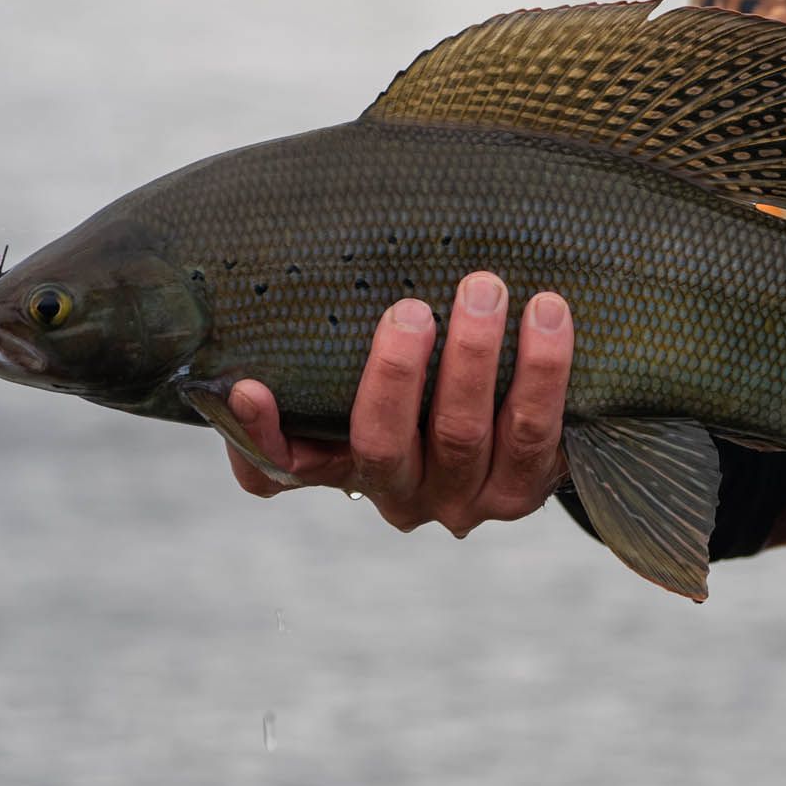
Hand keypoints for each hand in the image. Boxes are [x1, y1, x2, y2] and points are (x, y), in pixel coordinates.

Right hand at [224, 272, 573, 535]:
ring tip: (484, 288)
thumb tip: (236, 373)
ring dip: (475, 358)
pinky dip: (545, 372)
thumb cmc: (416, 393)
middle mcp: (404, 497)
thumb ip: (305, 383)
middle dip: (396, 375)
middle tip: (410, 309)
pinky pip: (540, 430)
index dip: (265, 434)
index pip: (287, 467)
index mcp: (347, 472)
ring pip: (468, 433)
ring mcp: (471, 497)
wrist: (516, 431)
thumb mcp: (357, 393)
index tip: (249, 387)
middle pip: (386, 445)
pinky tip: (549, 311)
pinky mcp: (533, 482)